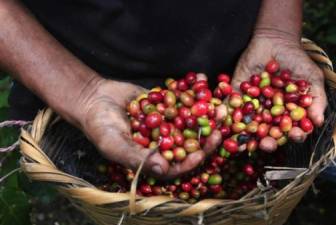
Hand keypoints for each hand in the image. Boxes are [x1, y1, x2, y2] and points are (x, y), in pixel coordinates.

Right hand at [74, 78, 220, 178]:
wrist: (94, 98)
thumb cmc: (99, 127)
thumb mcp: (114, 145)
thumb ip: (137, 158)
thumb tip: (162, 171)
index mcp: (155, 160)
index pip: (178, 166)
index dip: (191, 162)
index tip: (201, 153)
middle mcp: (166, 144)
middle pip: (191, 144)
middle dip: (207, 138)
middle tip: (219, 129)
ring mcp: (169, 123)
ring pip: (193, 121)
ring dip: (208, 113)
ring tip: (221, 105)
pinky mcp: (169, 105)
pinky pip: (184, 99)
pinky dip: (194, 89)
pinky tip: (203, 79)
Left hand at [231, 31, 326, 149]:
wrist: (275, 41)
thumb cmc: (297, 61)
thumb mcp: (312, 78)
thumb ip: (317, 100)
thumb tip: (318, 121)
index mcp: (287, 116)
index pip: (291, 131)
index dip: (294, 136)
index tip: (295, 136)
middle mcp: (268, 116)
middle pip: (268, 134)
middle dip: (266, 142)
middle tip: (264, 144)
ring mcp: (251, 108)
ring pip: (247, 126)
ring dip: (243, 136)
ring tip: (241, 143)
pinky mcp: (235, 96)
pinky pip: (229, 108)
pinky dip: (225, 114)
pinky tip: (226, 120)